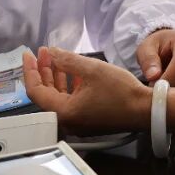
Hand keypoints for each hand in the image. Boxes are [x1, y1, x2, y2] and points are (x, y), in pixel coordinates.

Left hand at [23, 48, 150, 135]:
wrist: (145, 110)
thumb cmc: (121, 92)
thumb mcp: (92, 70)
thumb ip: (67, 60)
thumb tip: (52, 53)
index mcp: (64, 112)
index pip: (35, 91)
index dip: (30, 70)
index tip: (29, 55)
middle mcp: (67, 120)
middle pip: (45, 94)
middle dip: (43, 71)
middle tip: (45, 53)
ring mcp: (77, 122)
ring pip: (58, 97)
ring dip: (56, 77)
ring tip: (57, 58)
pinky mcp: (87, 120)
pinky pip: (70, 102)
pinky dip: (68, 86)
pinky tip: (74, 72)